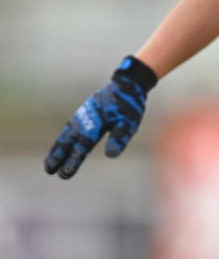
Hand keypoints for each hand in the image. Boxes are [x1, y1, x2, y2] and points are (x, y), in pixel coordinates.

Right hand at [44, 56, 157, 178]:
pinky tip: (61, 143)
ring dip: (57, 148)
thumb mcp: (129, 122)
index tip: (63, 175)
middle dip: (58, 156)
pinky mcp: (84, 111)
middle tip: (49, 171)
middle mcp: (84, 120)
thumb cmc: (129, 105)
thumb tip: (110, 155)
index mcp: (95, 124)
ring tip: (49, 162)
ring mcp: (82, 115)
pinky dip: (63, 137)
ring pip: (66, 134)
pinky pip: (69, 127)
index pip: (81, 147)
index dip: (73, 161)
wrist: (127, 84)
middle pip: (68, 141)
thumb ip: (119, 138)